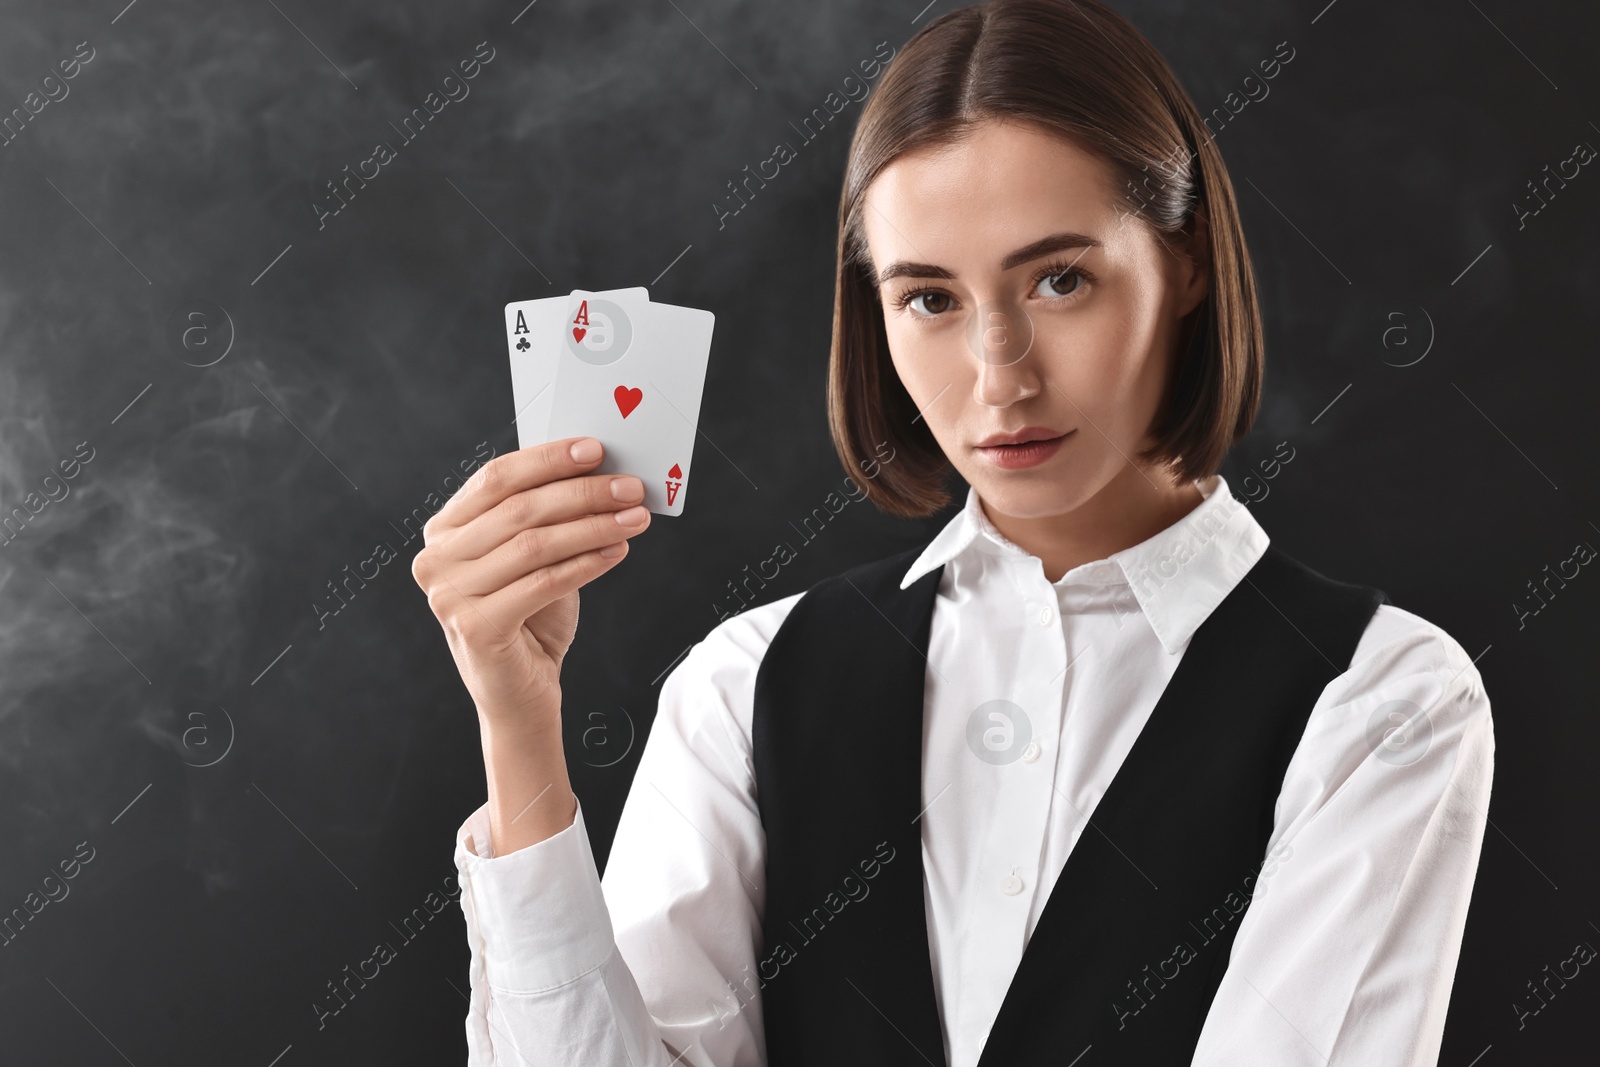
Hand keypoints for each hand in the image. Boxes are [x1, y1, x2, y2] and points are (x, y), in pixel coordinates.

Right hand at [411, 437, 650, 733]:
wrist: (519, 695)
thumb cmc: (530, 619)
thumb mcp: (533, 558)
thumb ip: (547, 516)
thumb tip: (598, 471)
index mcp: (444, 529)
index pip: (496, 478)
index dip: (547, 459)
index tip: (595, 449)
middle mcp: (436, 559)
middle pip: (519, 509)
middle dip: (582, 493)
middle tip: (630, 486)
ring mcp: (449, 595)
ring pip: (535, 544)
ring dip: (593, 526)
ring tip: (634, 518)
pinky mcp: (475, 627)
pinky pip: (542, 583)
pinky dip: (586, 564)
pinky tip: (616, 552)